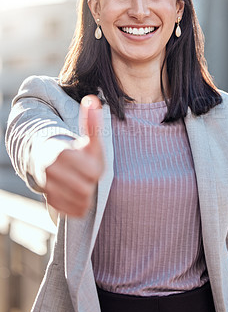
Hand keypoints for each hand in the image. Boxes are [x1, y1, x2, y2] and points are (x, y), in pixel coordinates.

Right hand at [44, 95, 104, 216]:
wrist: (49, 161)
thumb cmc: (75, 150)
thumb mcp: (86, 137)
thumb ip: (91, 122)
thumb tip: (93, 99)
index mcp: (62, 154)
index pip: (93, 173)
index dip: (96, 170)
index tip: (90, 163)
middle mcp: (50, 172)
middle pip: (86, 190)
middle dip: (90, 183)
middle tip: (86, 175)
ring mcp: (48, 188)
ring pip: (81, 204)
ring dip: (86, 196)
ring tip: (82, 183)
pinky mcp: (51, 202)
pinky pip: (74, 212)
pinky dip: (79, 205)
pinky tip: (76, 194)